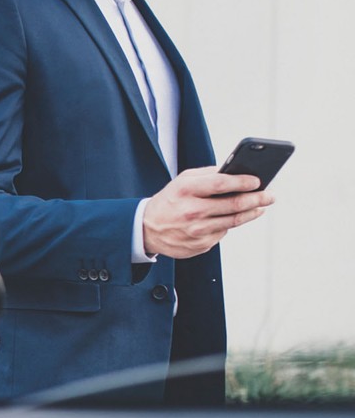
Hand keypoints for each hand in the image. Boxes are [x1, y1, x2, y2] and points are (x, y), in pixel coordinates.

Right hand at [142, 166, 273, 258]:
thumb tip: (235, 172)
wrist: (147, 229)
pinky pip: (223, 232)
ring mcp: (197, 230)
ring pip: (234, 221)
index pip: (220, 183)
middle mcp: (192, 211)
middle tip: (270, 195)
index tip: (258, 181)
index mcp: (185, 190)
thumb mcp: (182, 181)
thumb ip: (207, 175)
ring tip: (261, 206)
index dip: (242, 181)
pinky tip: (233, 218)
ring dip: (252, 212)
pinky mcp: (201, 245)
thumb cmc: (169, 200)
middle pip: (234, 205)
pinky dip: (230, 224)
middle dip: (257, 199)